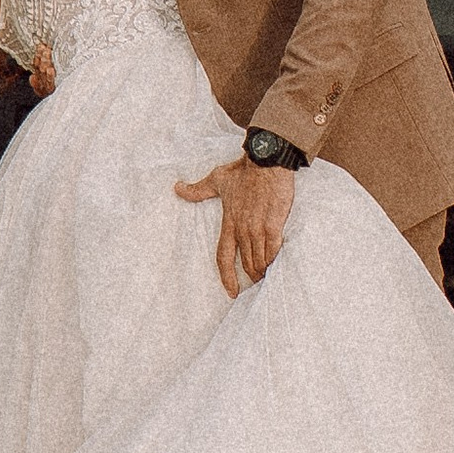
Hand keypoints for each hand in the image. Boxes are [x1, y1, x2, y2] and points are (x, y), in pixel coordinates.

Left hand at [175, 152, 295, 297]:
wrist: (265, 161)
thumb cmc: (242, 170)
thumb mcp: (217, 180)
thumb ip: (198, 190)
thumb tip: (177, 188)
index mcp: (229, 222)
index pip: (223, 256)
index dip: (226, 277)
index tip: (231, 292)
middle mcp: (242, 229)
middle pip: (245, 262)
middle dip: (250, 275)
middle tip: (255, 281)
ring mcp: (258, 228)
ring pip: (259, 260)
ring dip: (263, 270)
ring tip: (266, 275)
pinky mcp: (274, 224)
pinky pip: (273, 250)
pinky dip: (273, 260)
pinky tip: (276, 264)